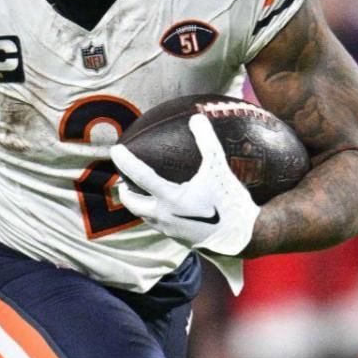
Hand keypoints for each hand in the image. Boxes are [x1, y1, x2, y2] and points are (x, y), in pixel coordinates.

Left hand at [109, 115, 258, 256]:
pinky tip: (164, 208)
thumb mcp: (219, 169)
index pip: (140, 176)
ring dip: (138, 205)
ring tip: (140, 194)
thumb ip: (207, 143)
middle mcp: (165, 215)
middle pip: (133, 204)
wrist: (243, 237)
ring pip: (145, 217)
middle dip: (125, 192)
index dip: (126, 161)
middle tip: (122, 181)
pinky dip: (154, 214)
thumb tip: (197, 118)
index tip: (114, 150)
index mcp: (170, 198)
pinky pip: (160, 225)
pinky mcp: (179, 239)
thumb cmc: (230, 202)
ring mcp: (171, 229)